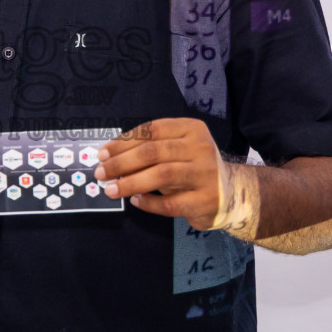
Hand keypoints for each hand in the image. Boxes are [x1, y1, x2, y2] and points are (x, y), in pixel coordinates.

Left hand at [95, 118, 240, 231]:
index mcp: (192, 128)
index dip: (124, 141)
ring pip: (161, 175)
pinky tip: (136, 201)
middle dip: (121, 162)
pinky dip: (149, 203)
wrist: (231, 193)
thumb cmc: (193, 168)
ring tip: (111, 189)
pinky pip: (170, 203)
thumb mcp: (177, 150)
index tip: (103, 153)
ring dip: (131, 183)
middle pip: (153, 152)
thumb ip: (150, 150)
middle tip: (101, 173)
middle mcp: (201, 147)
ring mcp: (206, 174)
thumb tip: (110, 159)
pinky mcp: (205, 200)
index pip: (152, 130)